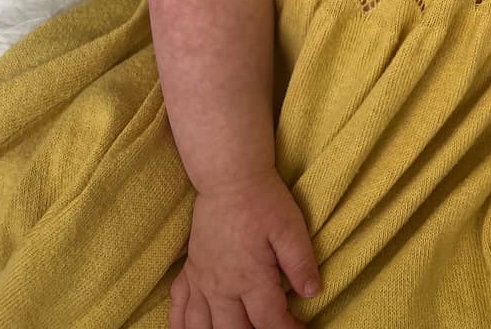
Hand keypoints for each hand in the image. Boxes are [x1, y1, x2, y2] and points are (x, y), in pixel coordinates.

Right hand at [170, 168, 319, 328]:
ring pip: (200, 328)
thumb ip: (301, 263)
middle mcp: (221, 286)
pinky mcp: (190, 270)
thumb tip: (313, 293)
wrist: (229, 177)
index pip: (269, 322)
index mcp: (250, 278)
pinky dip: (180, 325)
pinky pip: (177, 308)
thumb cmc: (263, 200)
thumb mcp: (290, 228)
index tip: (301, 328)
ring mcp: (201, 281)